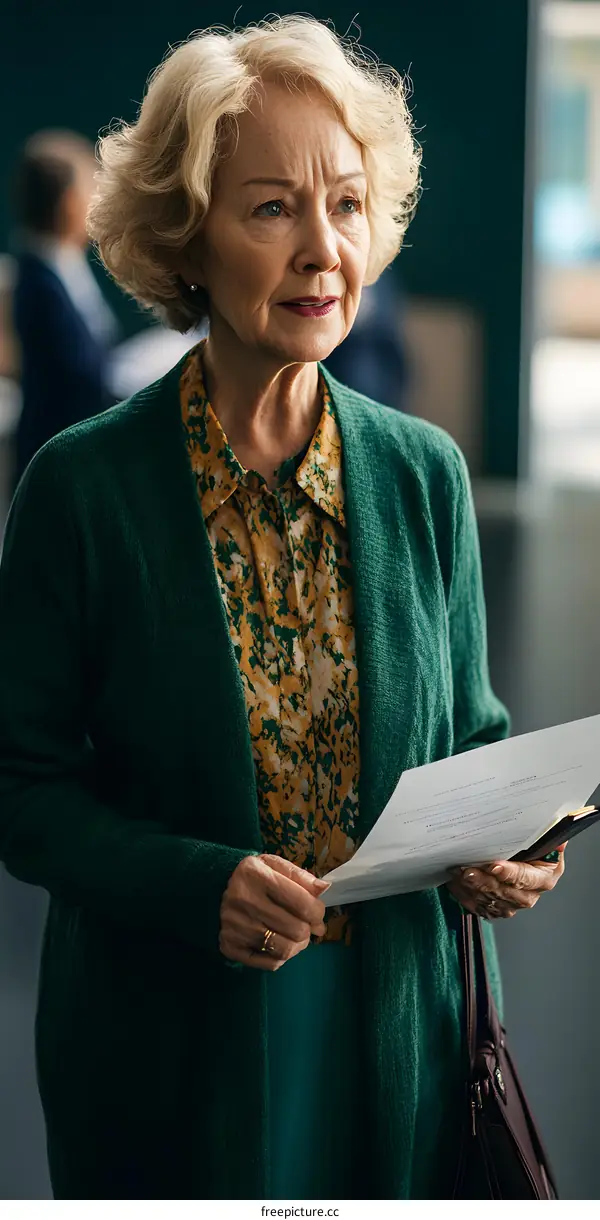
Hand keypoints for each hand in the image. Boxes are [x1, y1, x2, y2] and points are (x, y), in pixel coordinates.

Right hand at [219, 853, 329, 970]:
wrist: (214, 890)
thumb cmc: (254, 878)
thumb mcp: (275, 866)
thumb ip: (301, 876)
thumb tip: (324, 889)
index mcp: (256, 874)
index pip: (302, 902)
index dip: (318, 912)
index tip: (316, 913)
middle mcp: (243, 900)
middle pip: (297, 930)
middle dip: (309, 930)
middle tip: (308, 926)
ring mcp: (235, 926)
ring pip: (285, 949)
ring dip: (299, 946)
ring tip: (298, 937)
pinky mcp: (230, 946)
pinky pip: (270, 963)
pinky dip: (282, 957)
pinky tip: (281, 944)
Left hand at [447, 845, 565, 918]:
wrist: (515, 858)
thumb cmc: (529, 848)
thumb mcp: (541, 840)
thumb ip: (546, 838)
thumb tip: (558, 840)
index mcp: (544, 877)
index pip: (526, 877)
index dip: (510, 873)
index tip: (494, 866)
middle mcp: (530, 894)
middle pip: (506, 892)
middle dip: (486, 882)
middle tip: (469, 871)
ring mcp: (512, 904)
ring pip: (491, 901)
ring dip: (473, 888)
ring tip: (459, 874)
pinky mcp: (497, 909)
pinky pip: (480, 906)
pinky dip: (467, 896)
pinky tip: (457, 884)